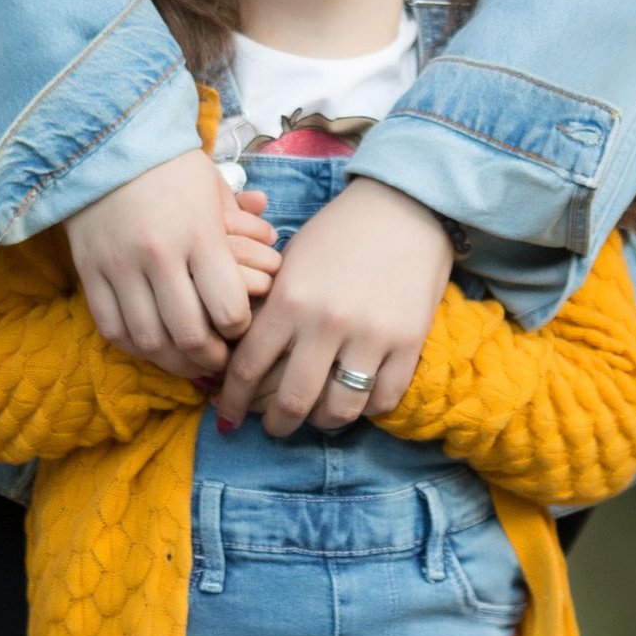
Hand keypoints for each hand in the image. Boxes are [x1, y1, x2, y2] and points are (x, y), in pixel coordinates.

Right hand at [66, 154, 269, 379]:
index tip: (240, 331)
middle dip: (209, 359)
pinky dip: (132, 345)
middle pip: (189, 335)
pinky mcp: (90, 270)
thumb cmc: (171, 166)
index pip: (228, 309)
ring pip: (148, 339)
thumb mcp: (213, 186)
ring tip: (186, 360)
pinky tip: (149, 344)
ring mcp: (121, 265)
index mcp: (200, 234)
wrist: (106, 141)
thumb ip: (242, 221)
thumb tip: (274, 237)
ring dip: (171, 361)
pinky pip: (111, 326)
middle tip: (217, 362)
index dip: (239, 331)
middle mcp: (160, 254)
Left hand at [212, 174, 451, 437]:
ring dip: (321, 423)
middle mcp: (326, 322)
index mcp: (289, 299)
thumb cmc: (339, 233)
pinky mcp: (408, 343)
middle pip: (291, 401)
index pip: (247, 368)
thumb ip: (269, 310)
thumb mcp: (291, 263)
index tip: (227, 414)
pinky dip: (366, 407)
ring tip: (316, 417)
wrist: (405, 207)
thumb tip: (243, 362)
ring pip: (338, 410)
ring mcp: (370, 335)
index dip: (232, 400)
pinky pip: (381, 399)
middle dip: (275, 425)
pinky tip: (355, 399)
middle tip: (272, 428)